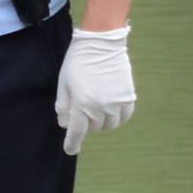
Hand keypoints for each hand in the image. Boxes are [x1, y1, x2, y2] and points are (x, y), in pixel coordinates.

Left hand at [53, 23, 135, 153]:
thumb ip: (64, 106)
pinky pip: (124, 117)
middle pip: (92, 128)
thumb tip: (65, 123)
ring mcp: (117, 102)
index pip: (77, 131)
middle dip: (84, 123)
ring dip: (100, 121)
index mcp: (83, 103)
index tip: (70, 149)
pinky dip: (116, 117)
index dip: (72, 143)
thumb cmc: (78, 61)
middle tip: (81, 109)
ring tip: (95, 108)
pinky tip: (109, 108)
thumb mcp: (64, 83)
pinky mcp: (128, 96)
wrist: (102, 42)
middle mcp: (101, 106)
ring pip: (109, 125)